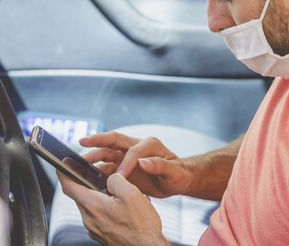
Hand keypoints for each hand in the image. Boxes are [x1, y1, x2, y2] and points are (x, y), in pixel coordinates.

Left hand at [57, 171, 168, 245]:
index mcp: (94, 206)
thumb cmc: (141, 226)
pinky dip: (106, 208)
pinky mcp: (103, 235)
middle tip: (100, 175)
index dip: (64, 173)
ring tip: (118, 193)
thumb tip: (111, 178)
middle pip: (81, 196)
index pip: (70, 186)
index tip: (62, 166)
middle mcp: (90, 219)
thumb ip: (116, 180)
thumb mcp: (131, 194)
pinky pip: (99, 216)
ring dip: (99, 196)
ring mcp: (95, 229)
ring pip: (91, 206)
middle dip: (87, 184)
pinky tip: (122, 208)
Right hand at [80, 132, 195, 197]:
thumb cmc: (178, 173)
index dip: (126, 162)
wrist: (177, 181)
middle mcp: (135, 147)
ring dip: (93, 157)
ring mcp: (126, 158)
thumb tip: (143, 162)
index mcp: (149, 144)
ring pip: (106, 154)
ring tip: (78, 162)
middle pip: (113, 141)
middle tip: (82, 142)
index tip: (121, 176)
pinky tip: (86, 178)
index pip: (133, 150)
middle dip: (97, 140)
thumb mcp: (174, 171)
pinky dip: (96, 173)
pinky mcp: (122, 169)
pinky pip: (106, 169)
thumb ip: (160, 165)